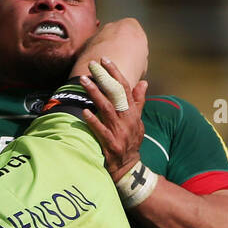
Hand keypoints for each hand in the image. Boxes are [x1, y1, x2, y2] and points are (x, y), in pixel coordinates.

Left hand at [78, 57, 146, 180]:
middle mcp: (127, 120)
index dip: (115, 73)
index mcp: (132, 113)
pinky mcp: (111, 145)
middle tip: (91, 65)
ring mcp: (119, 132)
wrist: (129, 168)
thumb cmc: (131, 142)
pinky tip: (84, 111)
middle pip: (115, 94)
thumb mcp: (138, 122)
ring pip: (106, 108)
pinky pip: (101, 130)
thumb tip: (143, 83)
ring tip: (84, 81)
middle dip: (103, 78)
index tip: (105, 60)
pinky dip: (93, 121)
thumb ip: (138, 102)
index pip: (125, 88)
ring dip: (95, 93)